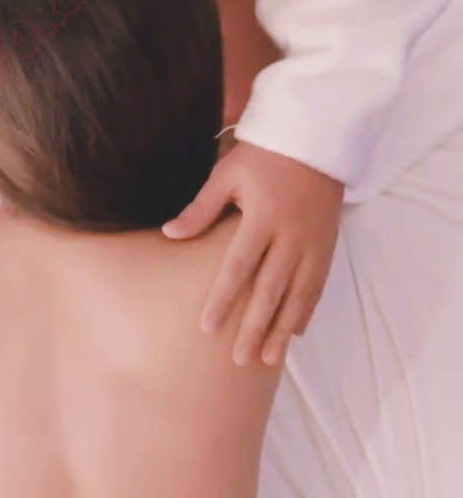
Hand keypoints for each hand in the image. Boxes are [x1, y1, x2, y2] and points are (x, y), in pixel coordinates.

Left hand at [162, 141, 343, 365]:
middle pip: (270, 290)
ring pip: (297, 295)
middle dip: (255, 328)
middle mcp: (291, 236)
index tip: (208, 327)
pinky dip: (305, 311)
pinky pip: (317, 286)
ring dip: (281, 329)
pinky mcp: (328, 246)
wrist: (318, 138)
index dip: (223, 299)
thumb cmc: (265, 154)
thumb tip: (169, 234)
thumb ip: (201, 208)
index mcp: (262, 218)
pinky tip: (293, 333)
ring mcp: (313, 243)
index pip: (239, 266)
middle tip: (240, 359)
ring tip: (268, 359)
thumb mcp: (228, 173)